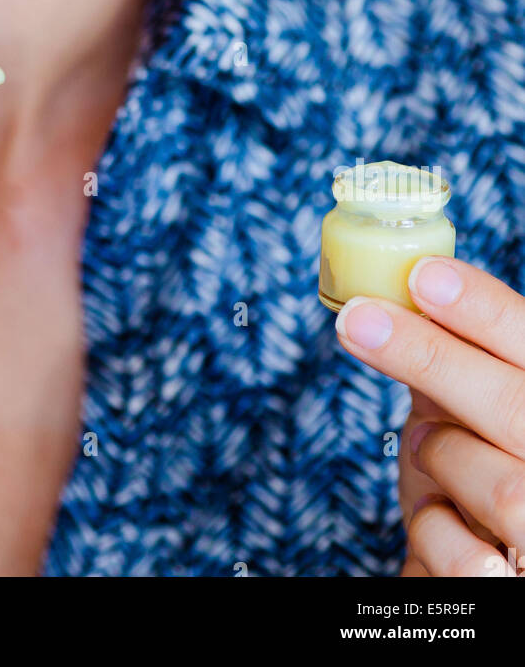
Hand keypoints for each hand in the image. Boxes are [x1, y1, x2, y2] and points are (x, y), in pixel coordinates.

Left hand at [334, 256, 524, 577]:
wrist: (485, 564)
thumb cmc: (476, 476)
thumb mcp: (466, 409)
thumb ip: (453, 362)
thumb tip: (393, 292)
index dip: (485, 309)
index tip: (423, 275)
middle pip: (514, 408)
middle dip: (432, 358)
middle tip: (356, 320)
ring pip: (507, 492)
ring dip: (445, 458)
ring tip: (427, 449)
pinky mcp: (520, 588)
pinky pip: (473, 564)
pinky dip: (434, 533)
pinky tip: (436, 519)